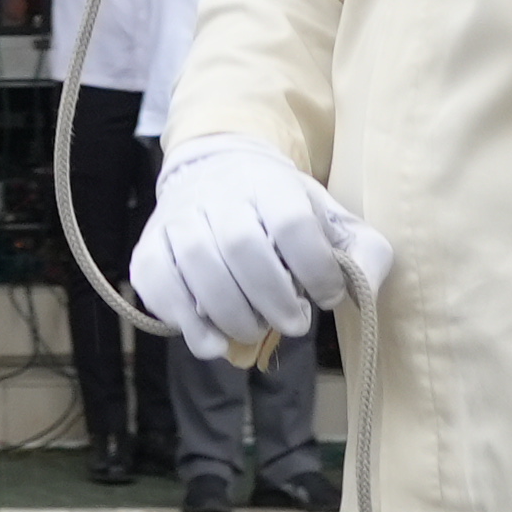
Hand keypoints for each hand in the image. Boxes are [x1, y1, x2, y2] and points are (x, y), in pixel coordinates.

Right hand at [133, 133, 394, 363]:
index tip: (327, 295)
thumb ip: (362, 252)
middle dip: (274, 299)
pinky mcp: (148, 250)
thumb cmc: (280, 209)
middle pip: (242, 245)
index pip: (293, 223)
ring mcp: (177, 220)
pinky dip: (187, 323)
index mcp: (270, 183)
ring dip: (234, 315)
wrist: (214, 172)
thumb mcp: (330, 218)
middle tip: (294, 323)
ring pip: (198, 266)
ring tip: (256, 330)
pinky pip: (159, 287)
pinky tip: (214, 339)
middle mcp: (218, 194)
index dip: (316, 269)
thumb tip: (360, 290)